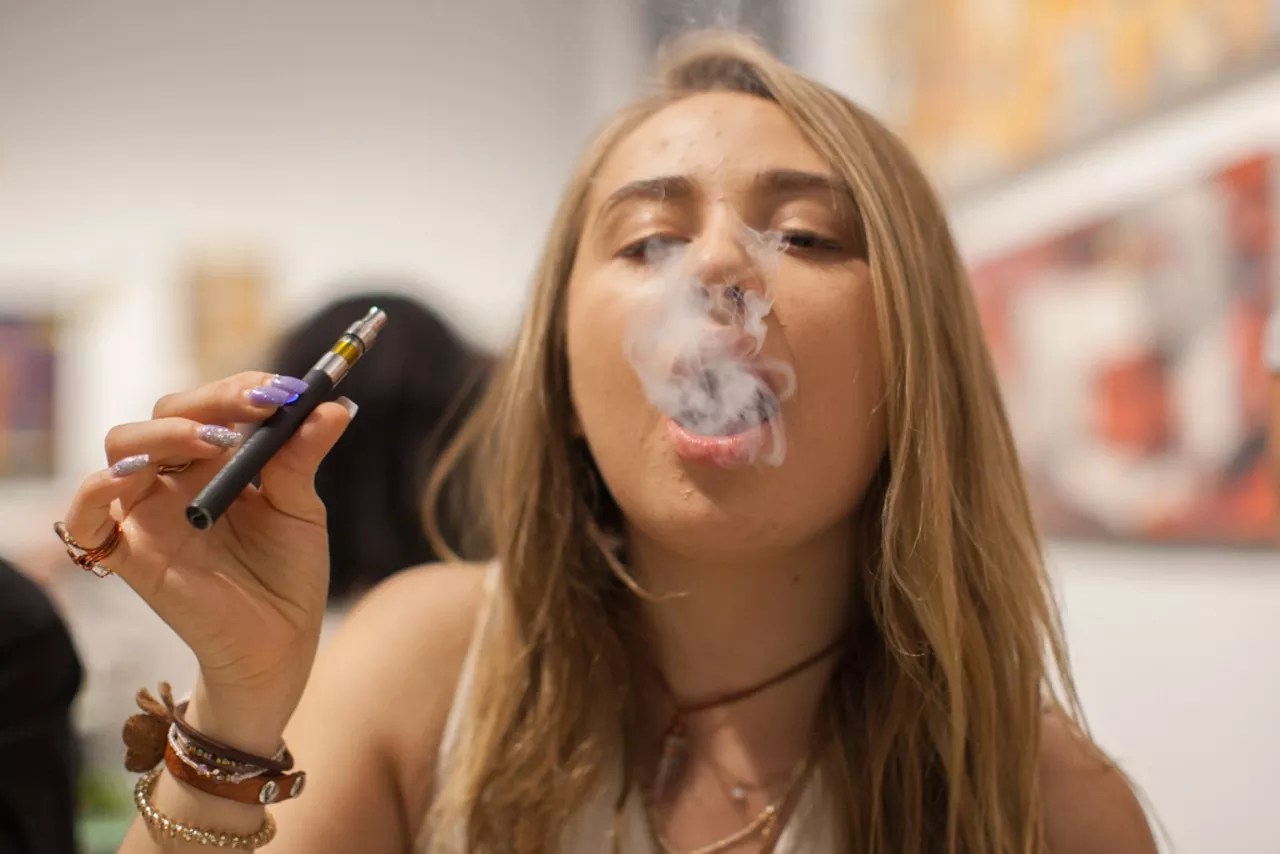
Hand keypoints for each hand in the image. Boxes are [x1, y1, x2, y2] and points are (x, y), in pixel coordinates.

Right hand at [59, 372, 355, 748]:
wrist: (282, 644)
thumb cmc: (288, 575)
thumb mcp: (301, 509)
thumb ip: (303, 457)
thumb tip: (334, 406)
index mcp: (215, 462)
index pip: (209, 405)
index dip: (239, 390)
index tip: (284, 391)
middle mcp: (175, 479)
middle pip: (163, 415)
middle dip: (209, 402)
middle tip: (256, 410)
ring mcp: (148, 514)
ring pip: (123, 448)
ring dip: (165, 433)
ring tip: (214, 442)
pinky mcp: (130, 555)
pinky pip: (86, 519)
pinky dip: (97, 490)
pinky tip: (134, 476)